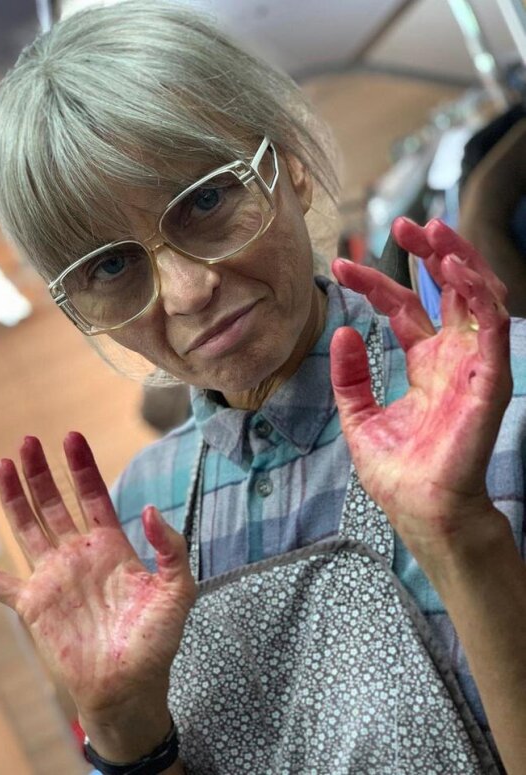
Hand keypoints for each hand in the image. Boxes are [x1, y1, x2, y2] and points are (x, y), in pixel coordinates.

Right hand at [0, 432, 196, 730]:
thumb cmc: (157, 640)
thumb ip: (169, 548)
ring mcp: (53, 577)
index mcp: (111, 546)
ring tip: (3, 463)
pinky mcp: (32, 605)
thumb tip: (150, 509)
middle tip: (29, 441)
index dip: (82, 467)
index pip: (93, 495)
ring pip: (26, 527)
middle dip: (42, 472)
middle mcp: (78, 555)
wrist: (130, 686)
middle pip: (54, 503)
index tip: (72, 437)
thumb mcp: (178, 589)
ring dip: (13, 497)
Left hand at [330, 222, 511, 565]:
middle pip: (447, 291)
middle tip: (404, 224)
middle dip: (429, 254)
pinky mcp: (489, 379)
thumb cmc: (399, 471)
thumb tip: (340, 331)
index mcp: (425, 364)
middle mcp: (452, 357)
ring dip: (458, 260)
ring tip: (431, 232)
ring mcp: (472, 365)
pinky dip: (477, 293)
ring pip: (476, 297)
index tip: (338, 266)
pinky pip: (490, 326)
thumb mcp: (360, 417)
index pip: (403, 308)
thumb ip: (351, 376)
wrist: (421, 510)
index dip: (375, 282)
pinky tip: (453, 268)